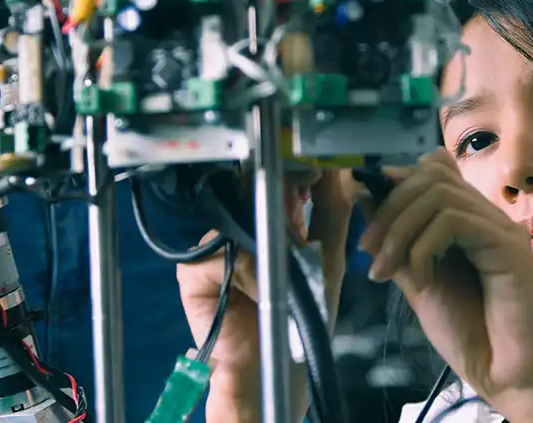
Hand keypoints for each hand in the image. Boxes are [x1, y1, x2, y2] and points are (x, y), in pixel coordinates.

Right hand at [177, 170, 359, 421]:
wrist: (275, 364)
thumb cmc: (303, 317)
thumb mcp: (329, 260)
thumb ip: (333, 214)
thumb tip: (338, 169)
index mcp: (274, 224)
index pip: (277, 184)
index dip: (295, 173)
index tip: (317, 168)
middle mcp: (242, 230)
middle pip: (250, 194)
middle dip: (276, 195)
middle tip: (302, 200)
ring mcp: (216, 247)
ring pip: (235, 223)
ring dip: (263, 243)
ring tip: (283, 270)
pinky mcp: (194, 270)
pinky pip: (216, 254)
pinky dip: (241, 270)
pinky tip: (259, 287)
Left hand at [359, 149, 532, 417]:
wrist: (511, 376)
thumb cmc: (473, 335)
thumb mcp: (419, 282)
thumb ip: (399, 241)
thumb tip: (366, 196)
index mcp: (468, 222)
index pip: (434, 169)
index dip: (395, 183)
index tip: (369, 222)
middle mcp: (487, 217)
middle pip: (431, 174)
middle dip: (389, 208)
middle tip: (370, 251)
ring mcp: (500, 229)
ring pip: (439, 192)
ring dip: (400, 229)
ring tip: (387, 271)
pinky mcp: (508, 245)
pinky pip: (454, 221)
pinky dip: (424, 247)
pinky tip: (423, 280)